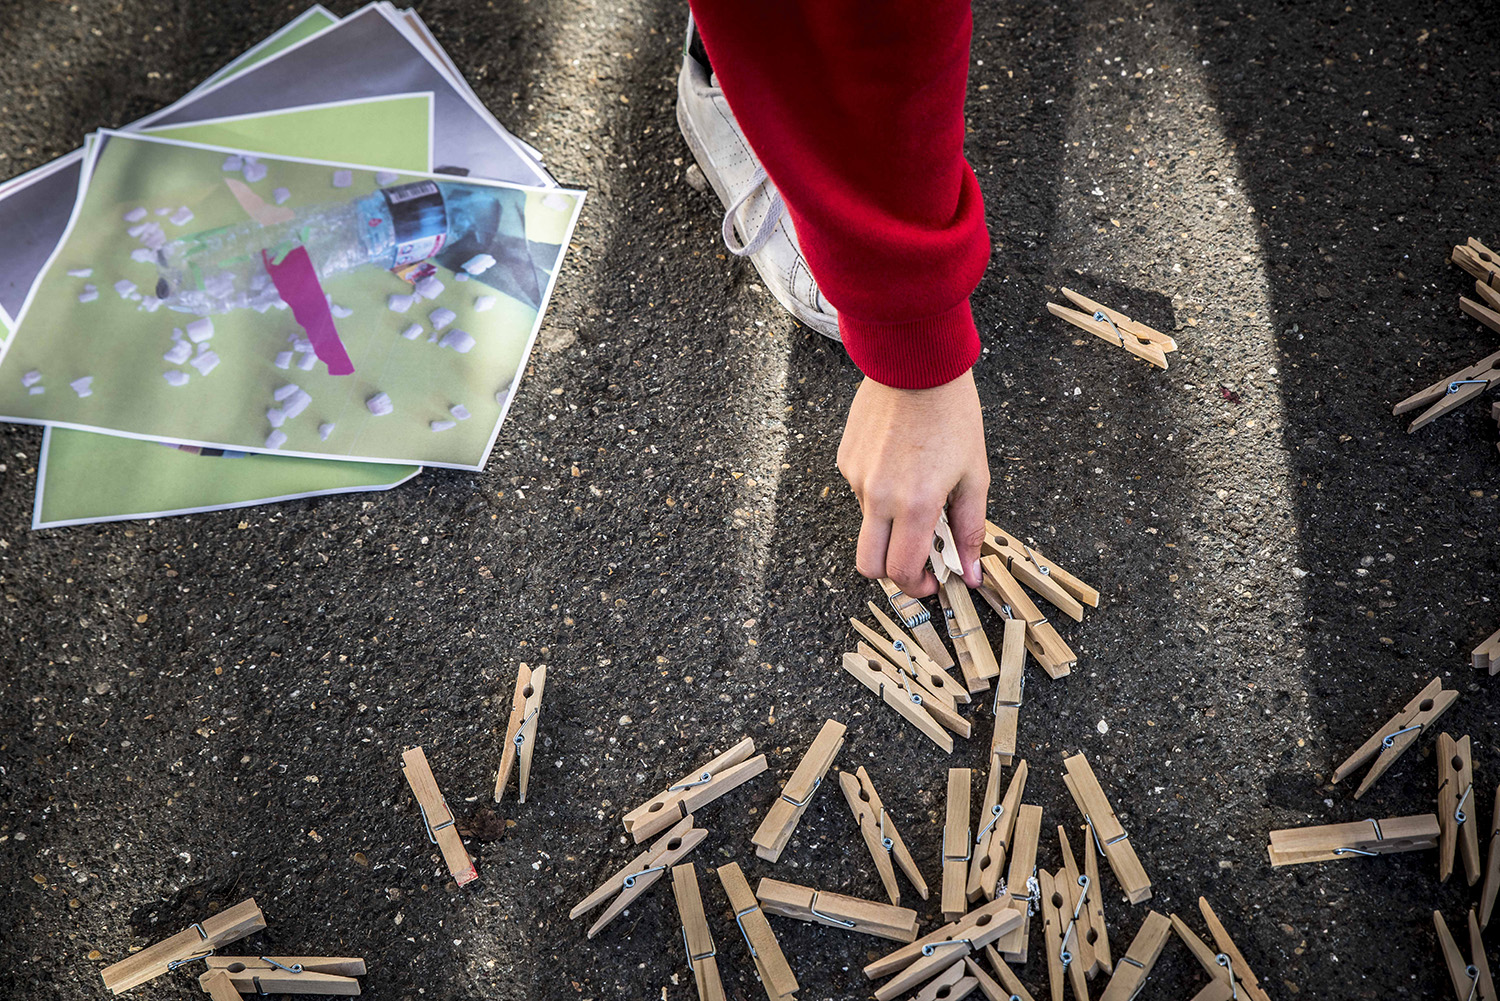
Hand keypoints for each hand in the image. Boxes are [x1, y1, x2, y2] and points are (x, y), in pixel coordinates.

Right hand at [837, 369, 988, 597]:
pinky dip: (879, 494)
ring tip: (917, 491)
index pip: (901, 570)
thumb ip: (970, 530)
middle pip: (869, 566)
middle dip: (892, 574)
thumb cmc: (952, 414)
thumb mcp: (975, 476)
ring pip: (867, 527)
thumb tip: (970, 573)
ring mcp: (857, 478)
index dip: (917, 587)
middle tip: (917, 562)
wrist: (914, 364)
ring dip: (890, 526)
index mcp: (915, 503)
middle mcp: (878, 496)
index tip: (932, 583)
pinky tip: (899, 465)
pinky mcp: (845, 460)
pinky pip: (859, 493)